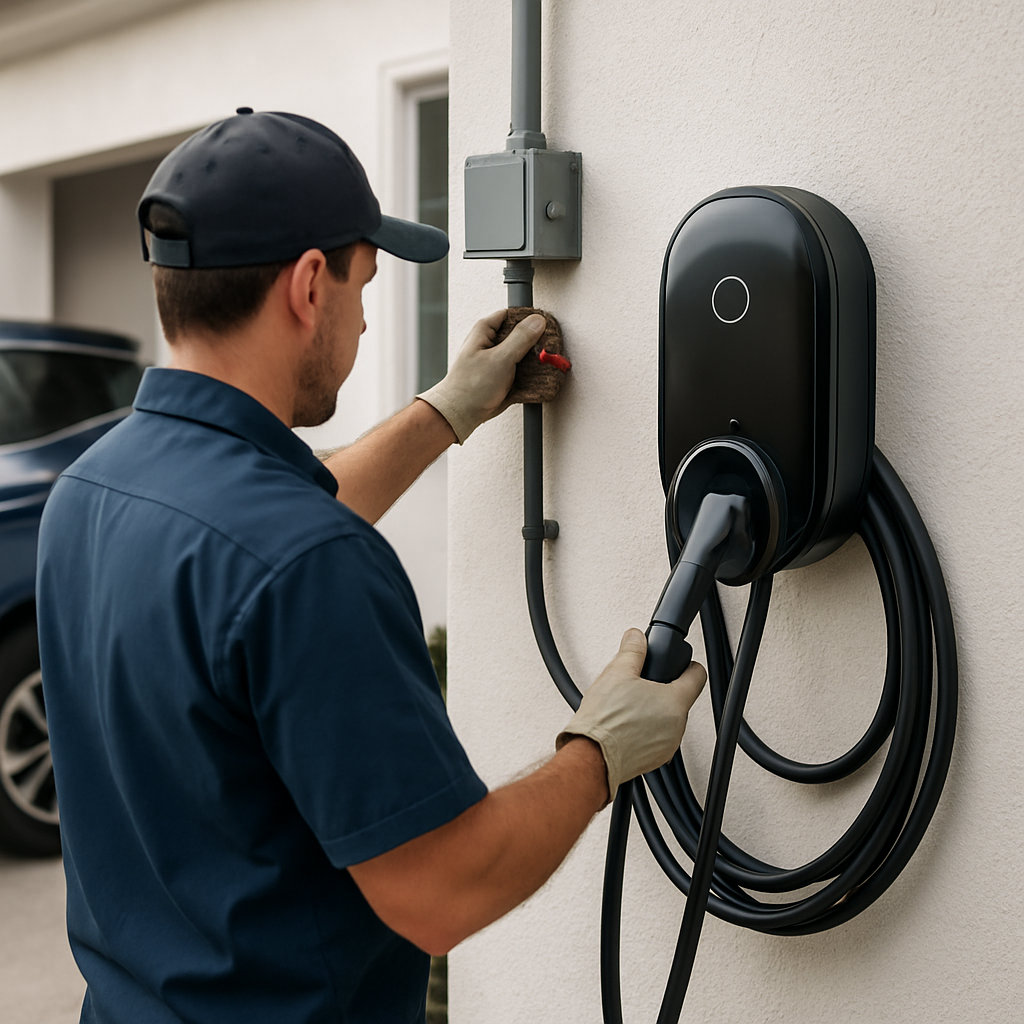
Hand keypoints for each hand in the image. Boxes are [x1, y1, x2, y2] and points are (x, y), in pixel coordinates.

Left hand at [416, 310, 545, 442]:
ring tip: (546, 365)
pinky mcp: (502, 375)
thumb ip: (520, 338)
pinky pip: (521, 369)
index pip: (512, 315)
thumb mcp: (500, 359)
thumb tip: (537, 321)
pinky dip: (530, 372)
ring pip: (522, 353)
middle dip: (535, 342)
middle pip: (520, 334)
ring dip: (534, 359)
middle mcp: (491, 342)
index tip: (545, 327)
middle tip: (548, 349)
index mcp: (485, 330)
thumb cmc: (471, 387)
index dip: (529, 319)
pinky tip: (539, 377)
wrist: (461, 414)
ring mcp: (497, 359)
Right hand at [556, 629, 706, 800]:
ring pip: (667, 719)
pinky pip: (657, 738)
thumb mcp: (617, 672)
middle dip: (661, 689)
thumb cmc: (605, 721)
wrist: (591, 757)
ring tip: (627, 706)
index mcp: (674, 701)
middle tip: (639, 685)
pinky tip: (625, 725)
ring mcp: (667, 745)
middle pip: (678, 698)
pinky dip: (645, 730)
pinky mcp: (654, 759)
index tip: (679, 663)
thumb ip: (632, 650)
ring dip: (653, 711)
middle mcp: (677, 726)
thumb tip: (636, 637)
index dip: (687, 665)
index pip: (697, 675)